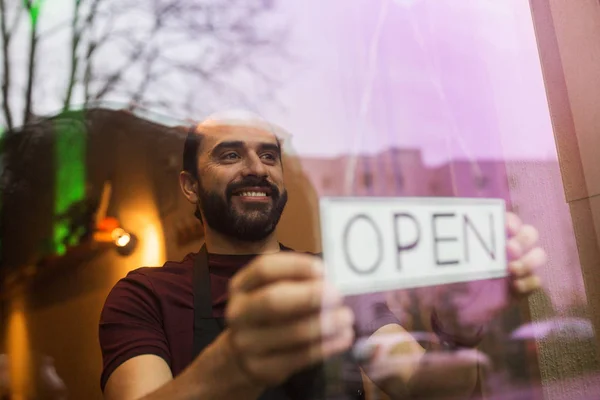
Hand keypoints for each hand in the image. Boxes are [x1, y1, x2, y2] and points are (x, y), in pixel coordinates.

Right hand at [224, 252, 354, 386]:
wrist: (241, 357)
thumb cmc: (267, 316)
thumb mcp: (271, 292)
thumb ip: (295, 282)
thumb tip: (331, 278)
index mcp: (241, 286)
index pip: (264, 269)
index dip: (295, 266)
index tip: (323, 269)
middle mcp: (239, 313)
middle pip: (272, 300)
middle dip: (309, 296)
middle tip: (337, 295)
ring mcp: (247, 343)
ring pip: (290, 332)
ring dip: (324, 324)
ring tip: (346, 317)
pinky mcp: (262, 368)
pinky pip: (299, 357)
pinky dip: (325, 346)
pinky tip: (342, 338)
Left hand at [387, 212, 546, 338]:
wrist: (453, 313)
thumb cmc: (448, 282)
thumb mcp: (447, 264)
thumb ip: (452, 249)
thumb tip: (442, 229)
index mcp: (490, 238)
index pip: (508, 220)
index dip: (511, 221)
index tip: (506, 228)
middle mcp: (506, 249)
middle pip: (530, 234)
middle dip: (523, 239)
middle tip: (509, 250)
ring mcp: (516, 268)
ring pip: (539, 254)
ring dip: (529, 261)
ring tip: (511, 271)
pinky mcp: (521, 288)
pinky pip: (536, 281)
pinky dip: (527, 283)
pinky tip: (513, 288)